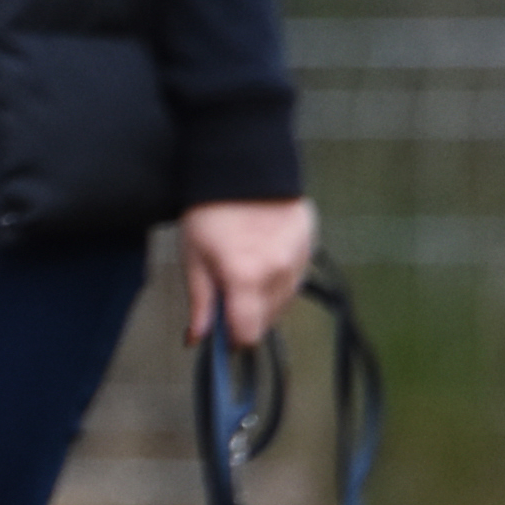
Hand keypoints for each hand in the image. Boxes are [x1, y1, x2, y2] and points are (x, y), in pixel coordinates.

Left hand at [182, 199, 318, 354]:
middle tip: (228, 293)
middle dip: (247, 316)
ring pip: (284, 301)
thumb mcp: (193, 256)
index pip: (249, 334)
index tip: (221, 331)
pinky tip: (263, 259)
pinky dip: (279, 279)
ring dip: (264, 299)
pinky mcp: (310, 246)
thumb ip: (200, 301)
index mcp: (245, 277)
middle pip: (268, 320)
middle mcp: (278, 273)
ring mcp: (298, 259)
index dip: (233, 339)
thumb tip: (197, 339)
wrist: (243, 165)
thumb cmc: (210, 210)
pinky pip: (296, 279)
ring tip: (245, 270)